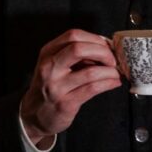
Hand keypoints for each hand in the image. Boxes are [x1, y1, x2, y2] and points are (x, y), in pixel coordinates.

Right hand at [19, 29, 122, 146]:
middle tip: (113, 60)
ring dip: (110, 71)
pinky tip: (114, 82)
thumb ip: (75, 55)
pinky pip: (93, 89)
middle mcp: (49, 68)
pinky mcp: (66, 103)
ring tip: (116, 73)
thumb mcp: (55, 65)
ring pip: (90, 72)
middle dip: (103, 52)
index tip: (107, 46)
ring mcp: (56, 86)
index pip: (73, 35)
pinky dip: (108, 83)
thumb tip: (106, 47)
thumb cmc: (50, 87)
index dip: (95, 38)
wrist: (35, 116)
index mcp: (48, 53)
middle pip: (79, 49)